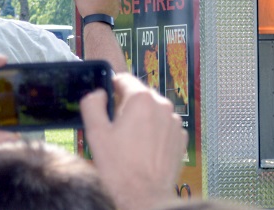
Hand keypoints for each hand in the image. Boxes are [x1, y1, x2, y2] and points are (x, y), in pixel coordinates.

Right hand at [81, 73, 186, 209]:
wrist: (144, 194)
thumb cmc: (120, 167)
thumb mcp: (95, 132)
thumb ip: (92, 104)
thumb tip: (97, 94)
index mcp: (141, 99)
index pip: (124, 79)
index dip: (112, 87)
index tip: (106, 99)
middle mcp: (163, 105)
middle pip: (140, 96)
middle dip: (127, 107)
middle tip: (115, 128)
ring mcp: (175, 122)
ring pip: (153, 112)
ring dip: (142, 120)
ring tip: (130, 143)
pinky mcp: (181, 137)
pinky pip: (164, 127)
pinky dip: (155, 133)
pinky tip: (144, 149)